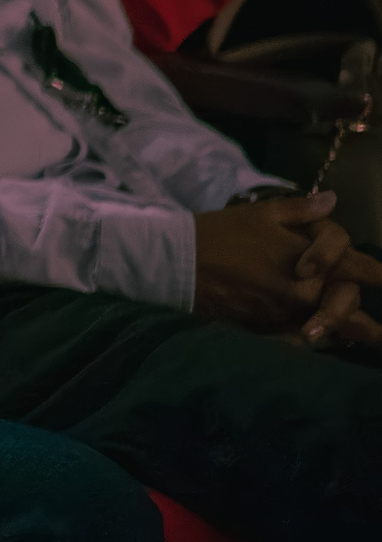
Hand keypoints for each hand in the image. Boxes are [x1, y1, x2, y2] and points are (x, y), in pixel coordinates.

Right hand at [195, 192, 381, 337]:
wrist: (179, 264)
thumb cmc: (222, 233)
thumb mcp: (262, 213)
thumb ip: (302, 210)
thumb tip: (331, 200)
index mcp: (312, 261)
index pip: (362, 270)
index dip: (380, 276)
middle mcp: (308, 293)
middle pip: (351, 307)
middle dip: (368, 317)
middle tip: (378, 328)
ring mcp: (290, 315)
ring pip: (334, 330)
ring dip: (352, 333)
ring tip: (371, 339)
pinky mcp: (269, 330)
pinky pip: (305, 341)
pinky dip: (317, 341)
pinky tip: (321, 340)